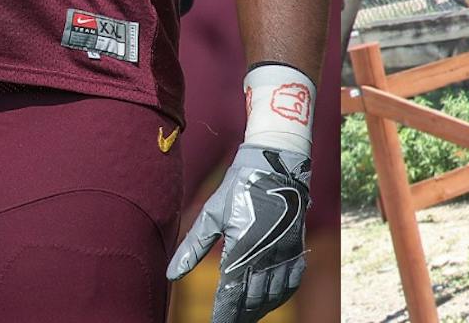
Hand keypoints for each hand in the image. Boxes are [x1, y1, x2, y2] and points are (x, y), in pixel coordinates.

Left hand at [167, 144, 311, 322]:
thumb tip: (171, 274)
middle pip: (252, 299)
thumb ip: (193, 246)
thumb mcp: (212, 212)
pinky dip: (281, 295)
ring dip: (259, 309)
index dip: (223, 315)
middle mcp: (266, 254)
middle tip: (228, 321)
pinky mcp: (297, 246)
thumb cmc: (241, 184)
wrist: (277, 161)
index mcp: (243, 248)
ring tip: (246, 316)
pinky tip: (271, 299)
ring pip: (273, 294)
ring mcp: (285, 252)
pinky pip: (292, 281)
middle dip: (239, 315)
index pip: (231, 294)